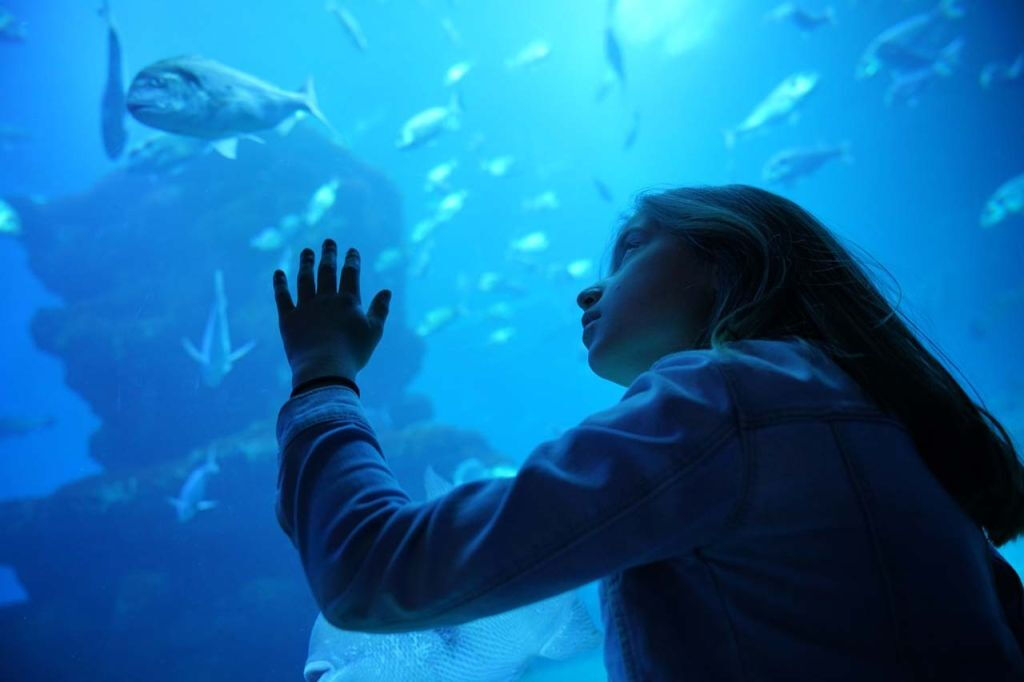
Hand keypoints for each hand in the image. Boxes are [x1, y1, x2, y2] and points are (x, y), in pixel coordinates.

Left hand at [273, 239, 390, 388]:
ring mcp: (305, 307)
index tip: (352, 250)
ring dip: (306, 263)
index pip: (350, 274)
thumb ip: (380, 310)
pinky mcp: (288, 319)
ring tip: (307, 251)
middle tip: (328, 241)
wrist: (324, 368)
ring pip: (305, 279)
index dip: (352, 260)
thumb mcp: (374, 332)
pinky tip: (278, 273)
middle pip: (327, 271)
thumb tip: (387, 290)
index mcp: (348, 301)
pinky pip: (283, 297)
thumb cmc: (353, 353)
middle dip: (329, 254)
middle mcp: (326, 299)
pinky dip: (280, 284)